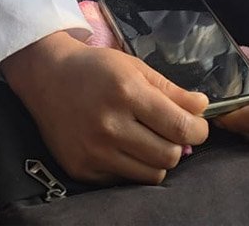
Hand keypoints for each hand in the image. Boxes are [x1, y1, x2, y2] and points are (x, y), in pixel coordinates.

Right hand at [1, 31, 208, 183]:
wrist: (47, 77)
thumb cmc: (95, 68)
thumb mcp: (134, 68)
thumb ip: (170, 89)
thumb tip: (202, 107)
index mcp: (126, 92)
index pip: (178, 127)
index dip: (198, 130)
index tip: (198, 126)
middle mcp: (110, 124)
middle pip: (169, 155)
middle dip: (179, 145)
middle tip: (172, 132)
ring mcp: (94, 151)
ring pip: (150, 174)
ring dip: (158, 159)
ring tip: (149, 140)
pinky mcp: (82, 169)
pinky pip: (125, 179)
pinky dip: (132, 166)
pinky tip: (124, 146)